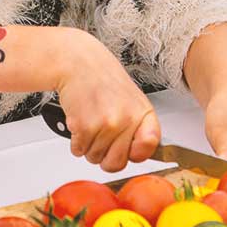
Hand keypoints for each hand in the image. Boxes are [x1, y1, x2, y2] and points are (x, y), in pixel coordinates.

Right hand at [51, 29, 160, 172]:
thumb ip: (139, 127)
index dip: (136, 153)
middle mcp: (127, 120)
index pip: (150, 147)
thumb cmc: (103, 80)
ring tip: (90, 121)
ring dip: (88, 145)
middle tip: (101, 135)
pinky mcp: (84, 127)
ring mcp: (106, 124)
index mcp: (143, 113)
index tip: (130, 149)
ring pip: (94, 158)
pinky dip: (75, 141)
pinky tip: (80, 121)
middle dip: (105, 155)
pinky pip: (78, 151)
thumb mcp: (132, 100)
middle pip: (116, 164)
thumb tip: (140, 154)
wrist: (78, 63)